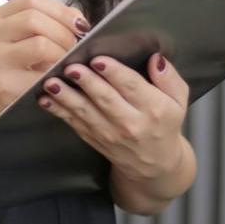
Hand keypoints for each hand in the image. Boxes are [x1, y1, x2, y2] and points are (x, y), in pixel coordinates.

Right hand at [0, 0, 88, 124]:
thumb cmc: (13, 68)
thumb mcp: (24, 39)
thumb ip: (49, 23)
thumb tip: (79, 22)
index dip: (61, 10)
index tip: (79, 25)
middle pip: (35, 19)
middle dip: (64, 32)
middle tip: (75, 47)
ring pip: (39, 44)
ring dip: (62, 53)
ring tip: (67, 62)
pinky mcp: (4, 85)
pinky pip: (41, 74)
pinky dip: (56, 75)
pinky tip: (59, 79)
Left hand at [38, 53, 190, 188]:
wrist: (155, 165)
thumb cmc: (165, 124)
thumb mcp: (178, 100)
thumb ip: (169, 78)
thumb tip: (155, 58)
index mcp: (154, 109)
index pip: (133, 87)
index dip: (115, 73)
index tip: (99, 60)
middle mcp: (132, 123)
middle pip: (106, 99)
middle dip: (87, 82)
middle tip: (71, 67)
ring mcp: (110, 134)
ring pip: (86, 112)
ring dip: (66, 97)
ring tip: (52, 83)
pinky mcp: (94, 139)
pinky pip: (75, 123)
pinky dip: (59, 112)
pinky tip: (46, 100)